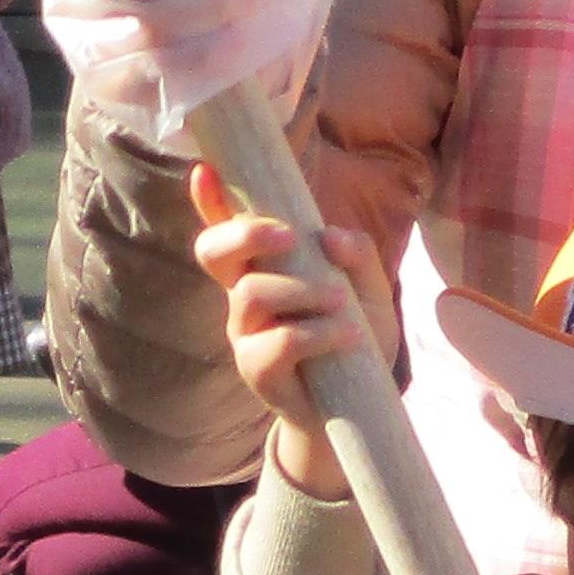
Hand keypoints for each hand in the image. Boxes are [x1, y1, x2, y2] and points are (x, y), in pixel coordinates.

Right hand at [188, 163, 375, 497]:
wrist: (359, 405)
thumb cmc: (354, 336)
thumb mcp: (368, 288)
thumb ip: (357, 254)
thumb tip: (331, 238)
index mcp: (265, 266)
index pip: (227, 227)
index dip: (211, 199)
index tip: (205, 169)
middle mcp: (243, 294)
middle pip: (213, 251)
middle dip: (245, 233)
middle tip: (289, 237)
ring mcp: (244, 332)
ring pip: (251, 294)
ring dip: (303, 292)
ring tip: (343, 305)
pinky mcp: (256, 368)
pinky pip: (276, 341)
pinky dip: (317, 333)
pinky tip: (347, 336)